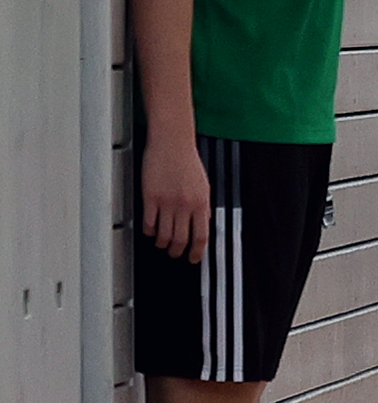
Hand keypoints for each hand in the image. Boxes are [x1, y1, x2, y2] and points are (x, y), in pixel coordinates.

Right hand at [140, 134, 210, 263]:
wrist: (172, 143)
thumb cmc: (187, 162)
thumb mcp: (204, 186)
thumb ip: (203, 206)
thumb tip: (204, 223)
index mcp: (202, 203)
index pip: (201, 236)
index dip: (197, 252)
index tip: (193, 259)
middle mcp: (185, 205)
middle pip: (181, 239)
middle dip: (177, 252)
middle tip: (173, 254)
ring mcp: (167, 202)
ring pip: (164, 234)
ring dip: (162, 244)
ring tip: (160, 244)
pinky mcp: (150, 197)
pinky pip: (149, 222)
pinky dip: (148, 231)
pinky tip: (149, 231)